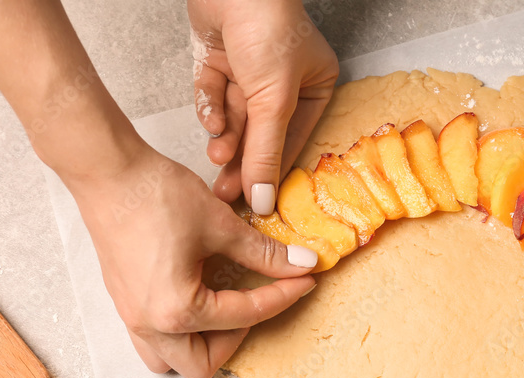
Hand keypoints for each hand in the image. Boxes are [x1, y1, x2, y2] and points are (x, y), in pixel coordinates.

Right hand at [66, 145, 317, 377]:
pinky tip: (198, 297)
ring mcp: (132, 316)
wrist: (107, 171)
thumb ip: (264, 253)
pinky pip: (153, 339)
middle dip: (236, 340)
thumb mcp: (220, 225)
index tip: (303, 280)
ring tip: (224, 307)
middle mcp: (150, 324)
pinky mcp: (125, 302)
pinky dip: (179, 333)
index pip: (244, 315)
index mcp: (177, 310)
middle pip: (202, 365)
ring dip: (201, 345)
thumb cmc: (156, 195)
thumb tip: (303, 263)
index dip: (282, 295)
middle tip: (256, 303)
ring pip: (170, 360)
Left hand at [188, 0, 338, 211]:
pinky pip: (214, 96)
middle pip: (259, 132)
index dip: (270, 172)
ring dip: (225, 138)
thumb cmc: (269, 30)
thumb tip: (263, 200)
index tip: (253, 201)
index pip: (291, 140)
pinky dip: (211, 109)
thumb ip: (265, 154)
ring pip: (234, 117)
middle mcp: (284, 81)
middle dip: (240, 159)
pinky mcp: (220, 59)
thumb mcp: (273, 101)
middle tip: (225, 190)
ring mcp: (249, 70)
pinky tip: (211, 123)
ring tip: (216, 155)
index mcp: (313, 87)